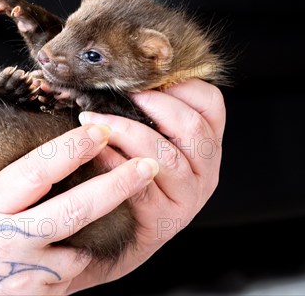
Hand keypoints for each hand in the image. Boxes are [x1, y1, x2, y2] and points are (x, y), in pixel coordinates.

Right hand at [0, 125, 159, 294]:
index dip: (67, 151)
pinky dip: (81, 257)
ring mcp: (24, 271)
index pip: (32, 174)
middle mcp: (7, 238)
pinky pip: (75, 272)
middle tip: (149, 164)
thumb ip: (15, 187)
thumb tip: (60, 155)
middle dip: (115, 186)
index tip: (97, 130)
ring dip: (99, 229)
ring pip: (82, 247)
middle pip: (71, 210)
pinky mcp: (38, 294)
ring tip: (107, 208)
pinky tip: (71, 250)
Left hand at [69, 79, 224, 290]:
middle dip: (152, 105)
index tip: (147, 78)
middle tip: (119, 95)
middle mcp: (207, 170)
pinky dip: (114, 164)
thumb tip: (119, 72)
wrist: (121, 233)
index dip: (182, 85)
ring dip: (125, 132)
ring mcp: (189, 197)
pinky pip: (140, 184)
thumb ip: (148, 110)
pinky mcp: (164, 219)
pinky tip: (95, 152)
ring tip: (93, 120)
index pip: (211, 104)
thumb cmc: (131, 171)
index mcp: (208, 143)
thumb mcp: (151, 137)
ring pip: (165, 156)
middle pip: (192, 128)